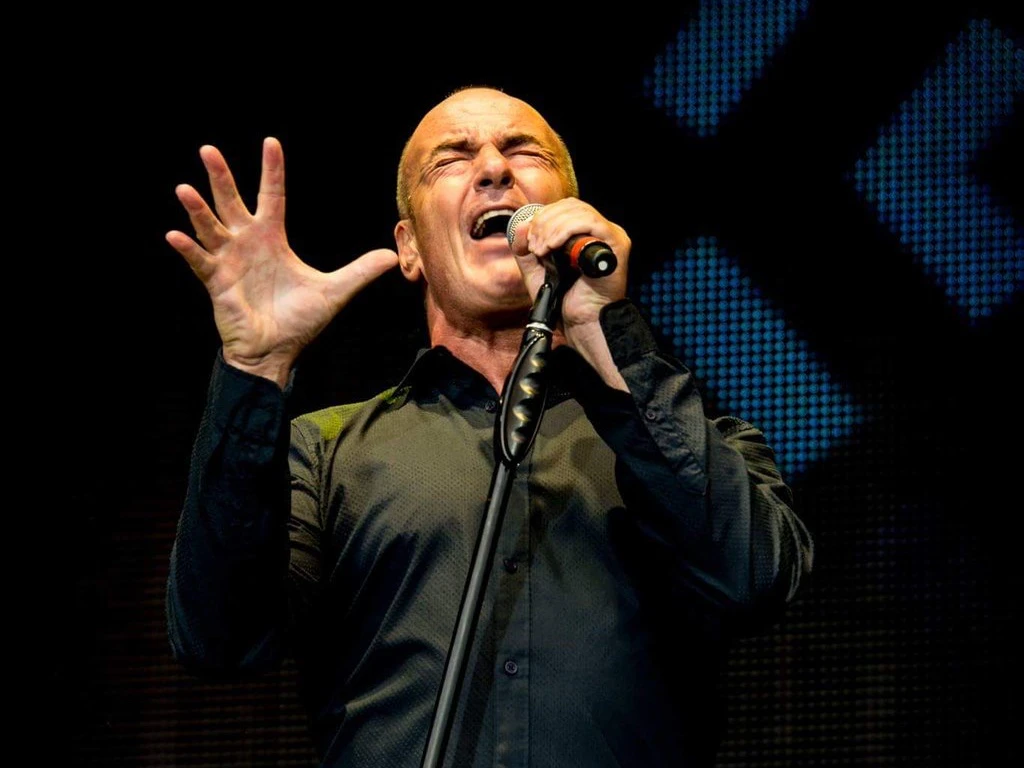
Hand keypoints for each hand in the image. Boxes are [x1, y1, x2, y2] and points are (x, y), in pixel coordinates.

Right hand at [166, 137, 398, 385]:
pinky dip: (188, 250)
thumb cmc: (299, 321)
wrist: (277, 352)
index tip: (271, 142)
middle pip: (231, 202)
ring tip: (185, 189)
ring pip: (209, 228)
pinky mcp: (216, 283)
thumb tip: (392, 256)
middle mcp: (246, 243)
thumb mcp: (335, 292)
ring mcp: (228, 262)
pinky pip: (199, 262)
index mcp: (272, 239)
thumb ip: (360, 271)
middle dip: (221, 177)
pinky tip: (174, 236)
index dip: (272, 171)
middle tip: (208, 149)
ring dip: (197, 210)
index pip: (271, 196)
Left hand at [508, 198, 630, 390]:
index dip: (542, 217)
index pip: (564, 208)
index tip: (528, 239)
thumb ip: (525, 247)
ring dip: (552, 227)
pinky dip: (566, 231)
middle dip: (544, 222)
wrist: (580, 322)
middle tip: (534, 246)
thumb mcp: (536, 270)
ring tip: (541, 249)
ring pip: (579, 211)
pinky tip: (552, 247)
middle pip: (570, 206)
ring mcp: (610, 236)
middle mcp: (600, 231)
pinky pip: (591, 223)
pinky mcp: (617, 244)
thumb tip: (522, 225)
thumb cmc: (563, 300)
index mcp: (584, 234)